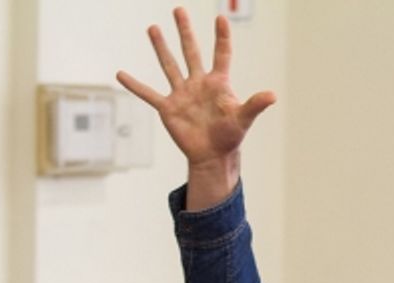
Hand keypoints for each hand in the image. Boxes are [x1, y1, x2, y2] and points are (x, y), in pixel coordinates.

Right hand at [117, 8, 275, 205]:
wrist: (212, 156)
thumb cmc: (230, 137)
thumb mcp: (243, 119)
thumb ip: (255, 105)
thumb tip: (273, 95)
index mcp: (218, 83)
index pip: (221, 54)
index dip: (222, 37)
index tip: (220, 18)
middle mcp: (199, 84)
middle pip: (191, 51)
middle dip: (185, 31)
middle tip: (179, 10)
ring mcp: (182, 94)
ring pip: (169, 65)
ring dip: (160, 47)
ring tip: (153, 28)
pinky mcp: (168, 108)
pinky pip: (148, 94)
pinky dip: (135, 85)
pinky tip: (120, 74)